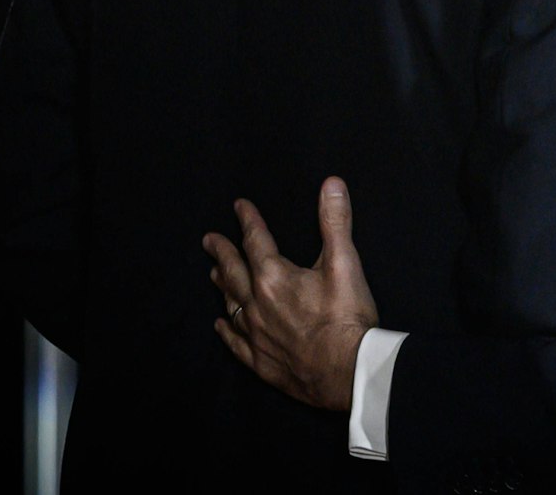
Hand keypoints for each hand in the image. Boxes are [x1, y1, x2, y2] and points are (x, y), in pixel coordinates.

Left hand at [202, 176, 378, 411]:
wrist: (346, 372)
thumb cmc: (346, 316)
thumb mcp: (345, 263)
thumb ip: (335, 222)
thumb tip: (331, 183)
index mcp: (274, 277)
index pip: (256, 240)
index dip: (248, 220)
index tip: (239, 206)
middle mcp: (256, 304)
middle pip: (233, 271)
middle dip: (222, 252)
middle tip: (208, 240)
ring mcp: (255, 334)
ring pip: (231, 303)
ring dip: (223, 285)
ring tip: (214, 273)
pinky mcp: (260, 361)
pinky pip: (234, 342)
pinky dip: (226, 330)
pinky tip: (220, 323)